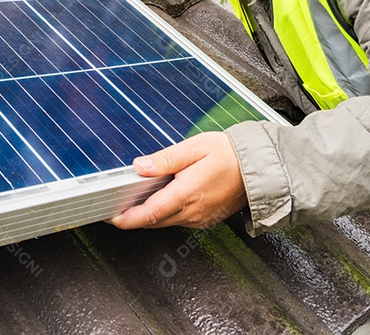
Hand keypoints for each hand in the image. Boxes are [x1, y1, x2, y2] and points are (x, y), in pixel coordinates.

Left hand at [108, 131, 247, 229]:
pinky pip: (177, 219)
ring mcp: (199, 218)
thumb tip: (139, 167)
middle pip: (152, 221)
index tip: (110, 215)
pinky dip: (164, 211)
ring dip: (148, 212)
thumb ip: (164, 159)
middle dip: (132, 215)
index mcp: (187, 194)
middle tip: (116, 201)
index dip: (125, 218)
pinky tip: (162, 195)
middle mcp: (192, 212)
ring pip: (164, 221)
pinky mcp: (204, 219)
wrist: (259, 168)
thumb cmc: (230, 155)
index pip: (148, 214)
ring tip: (137, 194)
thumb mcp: (194, 148)